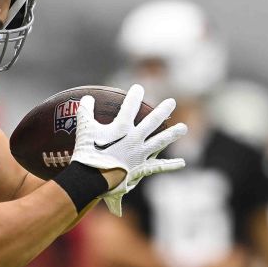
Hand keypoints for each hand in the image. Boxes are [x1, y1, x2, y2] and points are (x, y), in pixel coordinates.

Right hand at [71, 85, 186, 214]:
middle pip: (153, 122)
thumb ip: (85, 111)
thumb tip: (85, 98)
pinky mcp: (141, 167)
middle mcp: (135, 139)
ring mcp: (140, 154)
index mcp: (122, 128)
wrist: (93, 178)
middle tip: (172, 102)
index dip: (134, 96)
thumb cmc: (88, 152)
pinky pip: (158, 166)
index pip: (130, 107)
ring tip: (183, 128)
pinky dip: (170, 165)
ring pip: (160, 141)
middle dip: (162, 110)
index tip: (139, 87)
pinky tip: (182, 163)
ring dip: (173, 134)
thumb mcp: (84, 129)